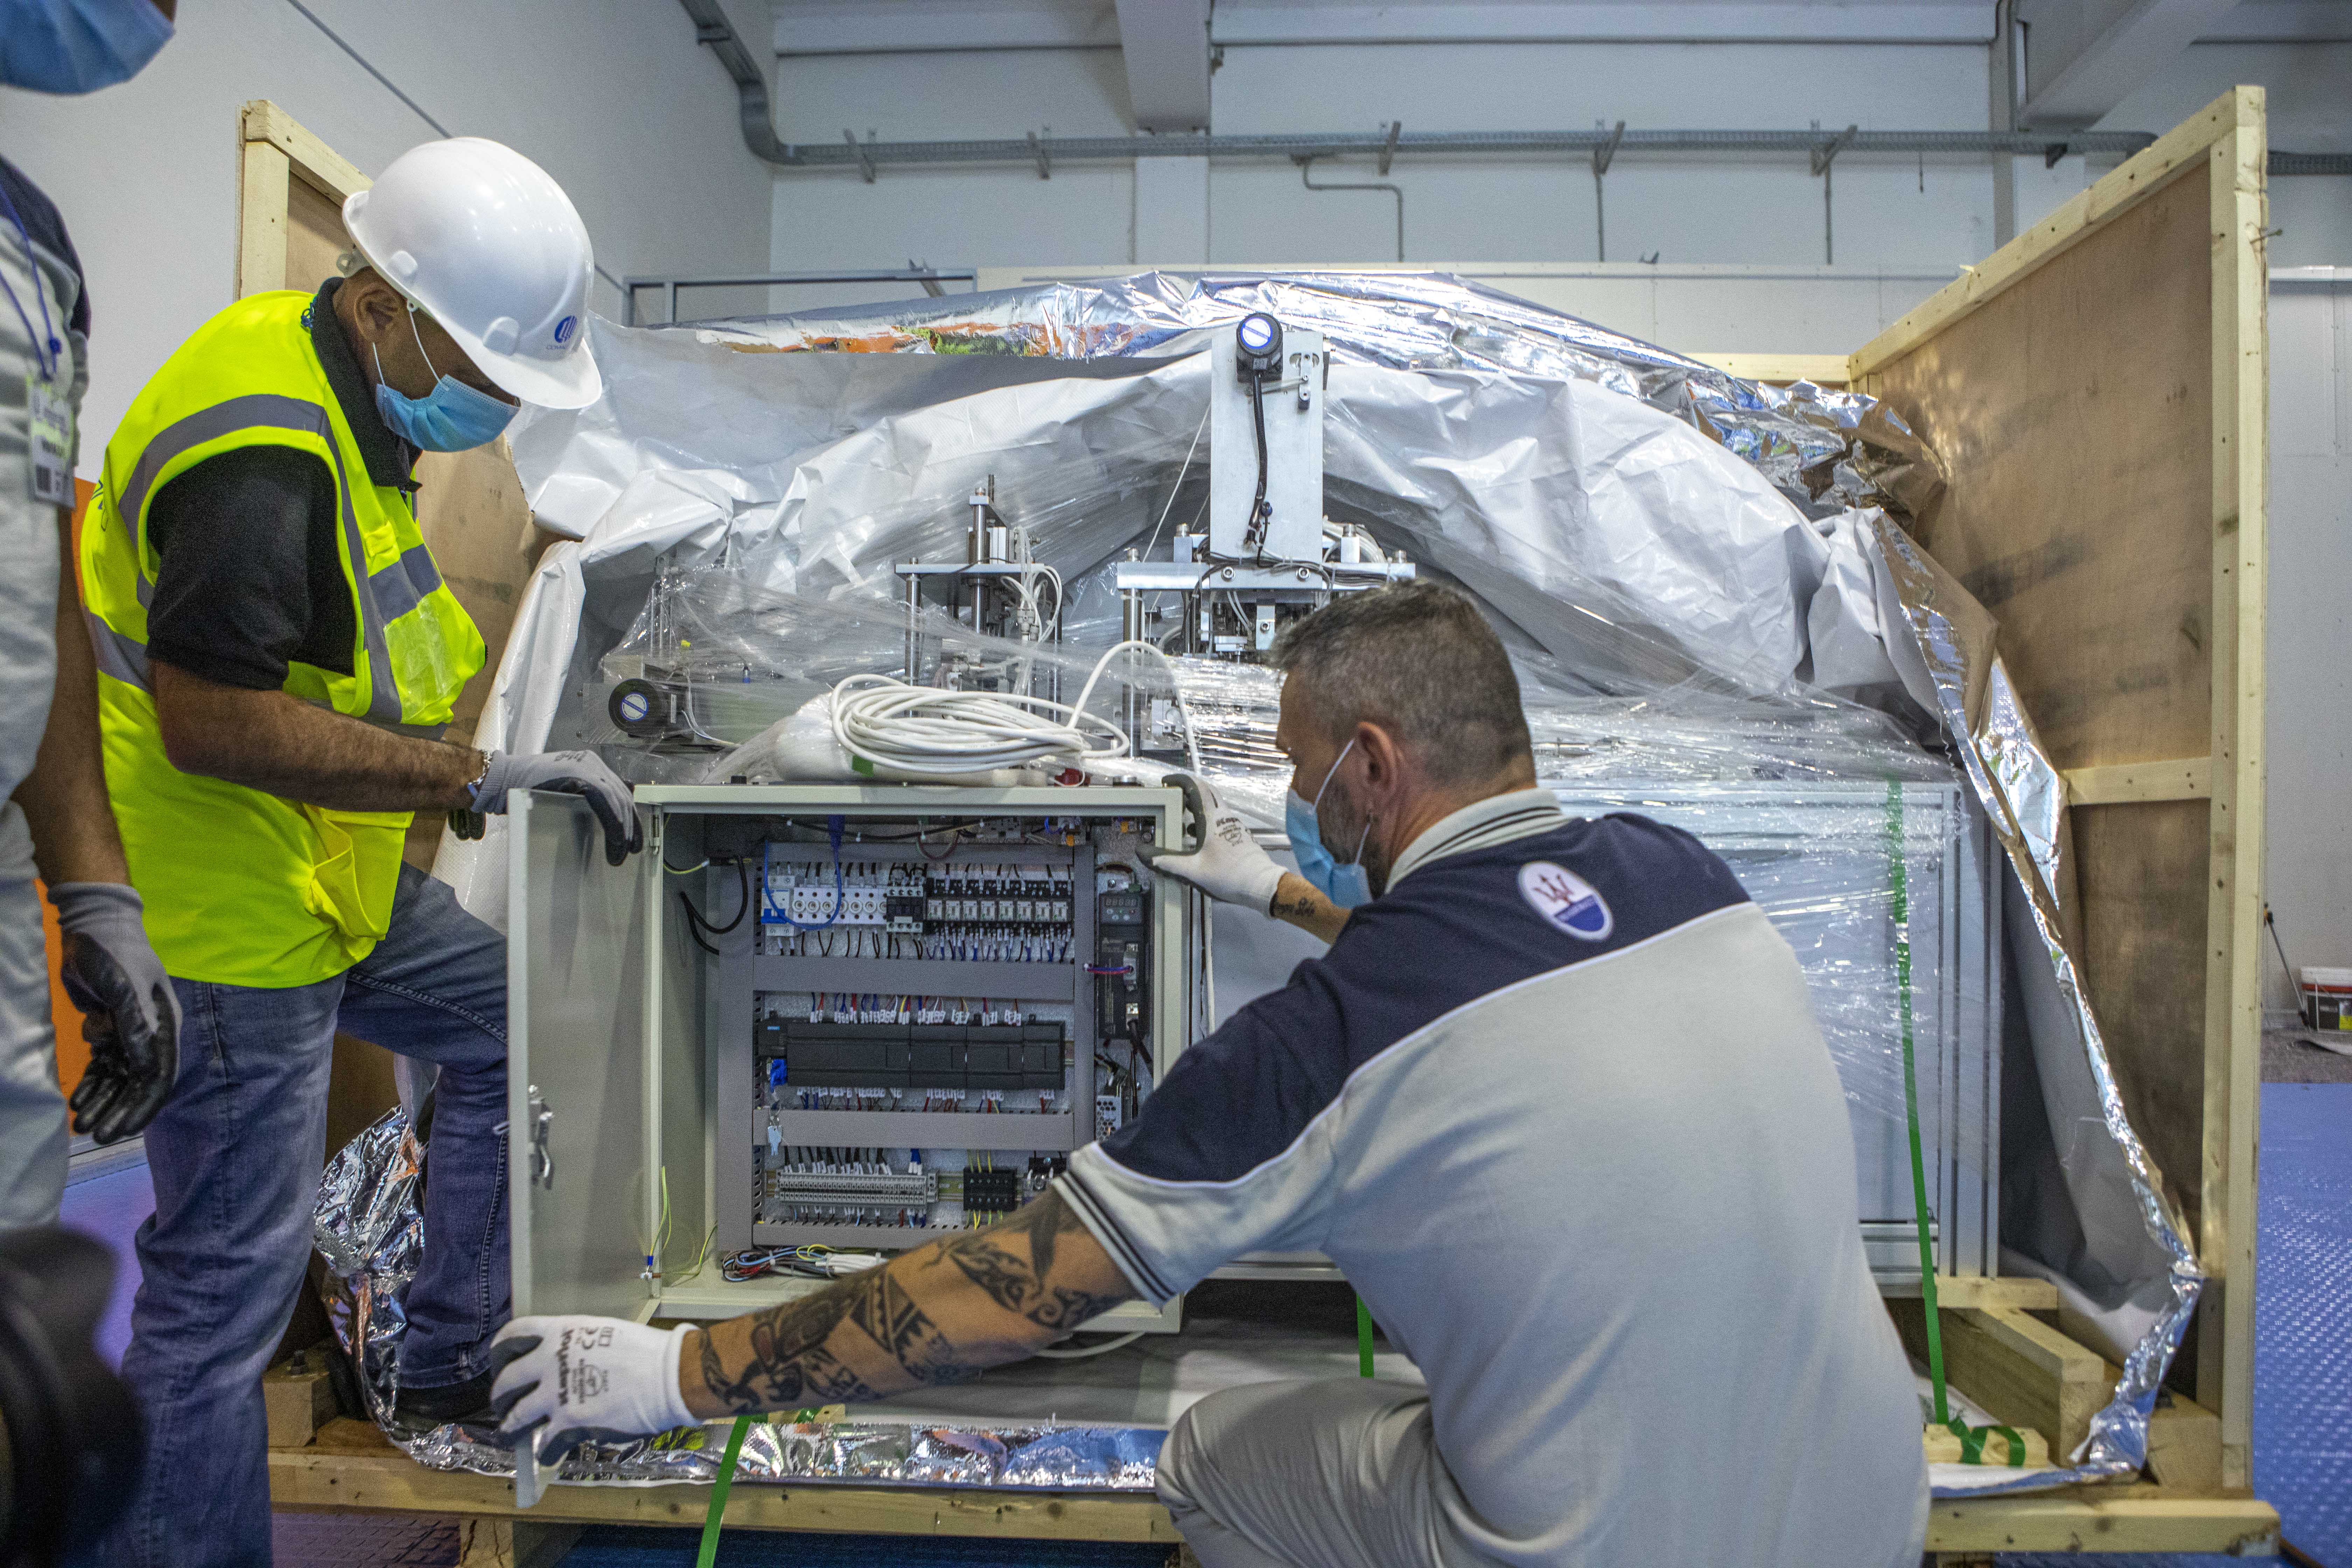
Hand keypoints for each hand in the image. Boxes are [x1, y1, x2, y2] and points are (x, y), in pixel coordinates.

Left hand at [49, 883, 180, 1144]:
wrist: (92, 927)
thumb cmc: (115, 953)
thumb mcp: (125, 988)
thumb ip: (137, 1027)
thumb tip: (146, 1069)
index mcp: (163, 1025)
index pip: (158, 1076)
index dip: (142, 1107)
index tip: (122, 1130)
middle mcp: (150, 1034)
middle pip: (137, 1083)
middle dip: (118, 1111)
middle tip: (95, 1136)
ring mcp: (129, 1033)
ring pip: (117, 1078)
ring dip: (101, 1102)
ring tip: (80, 1125)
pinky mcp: (108, 1030)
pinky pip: (100, 1065)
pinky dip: (90, 1084)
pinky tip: (76, 1101)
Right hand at [470, 750, 642, 865]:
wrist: (501, 779)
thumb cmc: (526, 789)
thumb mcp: (563, 791)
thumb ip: (585, 798)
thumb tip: (610, 818)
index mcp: (590, 764)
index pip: (619, 791)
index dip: (629, 817)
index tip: (632, 838)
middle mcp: (591, 761)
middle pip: (622, 796)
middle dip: (630, 826)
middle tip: (630, 850)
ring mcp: (586, 765)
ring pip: (617, 800)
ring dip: (622, 830)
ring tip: (619, 852)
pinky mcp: (578, 774)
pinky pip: (605, 801)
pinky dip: (613, 823)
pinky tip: (615, 839)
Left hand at [487, 1316, 698, 1464]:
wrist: (669, 1377)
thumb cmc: (646, 1351)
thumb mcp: (603, 1333)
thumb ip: (576, 1346)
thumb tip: (566, 1360)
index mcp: (560, 1333)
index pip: (513, 1334)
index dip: (500, 1350)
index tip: (500, 1361)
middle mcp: (550, 1362)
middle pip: (507, 1380)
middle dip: (500, 1395)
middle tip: (502, 1403)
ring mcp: (556, 1395)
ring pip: (516, 1416)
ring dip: (510, 1427)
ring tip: (510, 1433)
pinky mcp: (568, 1425)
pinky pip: (545, 1444)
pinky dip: (545, 1451)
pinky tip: (550, 1453)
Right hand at [1138, 774, 1284, 913]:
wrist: (1261, 884)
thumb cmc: (1229, 875)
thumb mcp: (1193, 871)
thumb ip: (1167, 862)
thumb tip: (1144, 853)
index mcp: (1213, 819)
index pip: (1196, 787)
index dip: (1180, 780)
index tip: (1168, 781)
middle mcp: (1225, 816)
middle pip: (1207, 792)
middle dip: (1189, 791)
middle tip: (1173, 797)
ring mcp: (1234, 825)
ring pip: (1214, 806)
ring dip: (1198, 807)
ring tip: (1182, 818)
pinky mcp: (1239, 834)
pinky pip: (1220, 819)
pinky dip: (1206, 820)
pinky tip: (1198, 837)